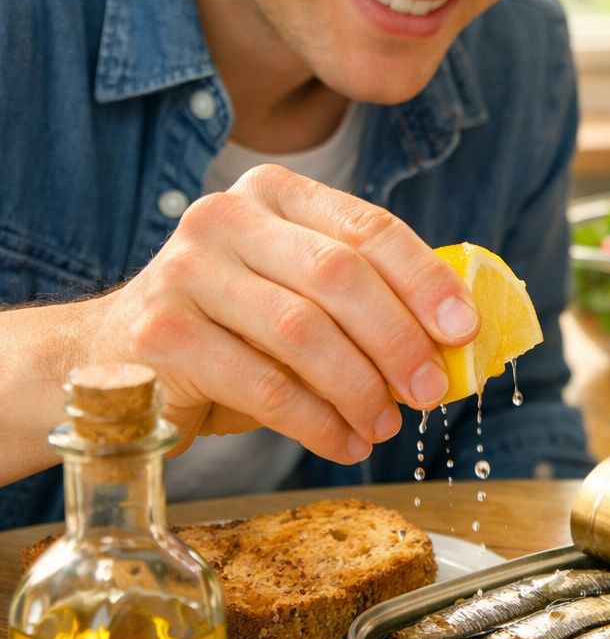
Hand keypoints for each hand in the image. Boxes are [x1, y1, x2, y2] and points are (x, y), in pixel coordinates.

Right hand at [72, 164, 477, 462]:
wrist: (116, 357)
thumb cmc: (235, 328)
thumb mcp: (301, 297)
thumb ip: (367, 300)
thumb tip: (457, 343)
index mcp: (275, 195)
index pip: (368, 228)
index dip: (425, 280)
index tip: (464, 330)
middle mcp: (225, 218)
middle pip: (339, 276)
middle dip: (398, 340)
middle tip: (431, 391)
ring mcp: (185, 270)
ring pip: (303, 331)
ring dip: (360, 388)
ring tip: (385, 425)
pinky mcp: (161, 332)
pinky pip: (262, 384)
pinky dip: (317, 421)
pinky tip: (344, 442)